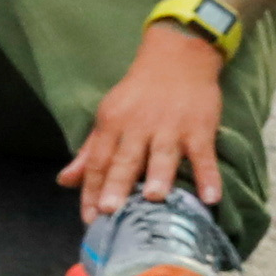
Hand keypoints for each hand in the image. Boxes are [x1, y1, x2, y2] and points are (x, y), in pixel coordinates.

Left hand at [62, 22, 233, 211]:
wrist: (176, 58)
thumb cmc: (139, 94)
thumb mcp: (108, 117)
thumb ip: (89, 152)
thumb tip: (64, 181)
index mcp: (111, 124)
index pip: (97, 161)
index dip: (91, 189)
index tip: (89, 218)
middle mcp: (138, 127)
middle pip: (125, 159)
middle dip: (116, 185)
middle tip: (109, 210)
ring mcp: (170, 128)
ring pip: (162, 155)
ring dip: (158, 176)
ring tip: (152, 198)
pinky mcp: (199, 128)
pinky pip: (204, 155)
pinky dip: (208, 176)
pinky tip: (210, 198)